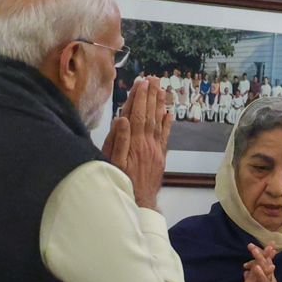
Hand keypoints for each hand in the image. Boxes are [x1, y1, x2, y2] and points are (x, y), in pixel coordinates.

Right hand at [104, 77, 171, 209]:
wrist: (140, 202)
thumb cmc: (121, 182)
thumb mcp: (113, 162)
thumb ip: (118, 140)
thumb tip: (122, 119)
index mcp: (134, 143)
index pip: (137, 115)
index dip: (140, 98)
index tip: (142, 83)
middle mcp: (147, 143)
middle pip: (150, 115)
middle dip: (151, 96)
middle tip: (154, 79)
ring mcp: (156, 149)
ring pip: (158, 122)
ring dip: (160, 104)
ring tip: (161, 89)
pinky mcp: (160, 156)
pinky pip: (165, 136)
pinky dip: (167, 123)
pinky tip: (168, 112)